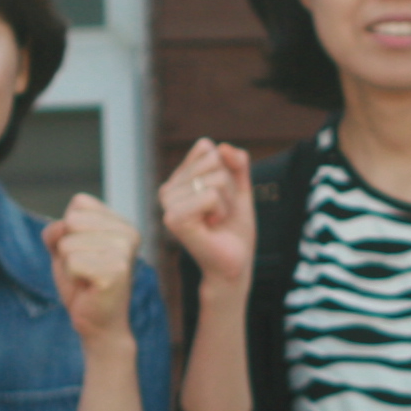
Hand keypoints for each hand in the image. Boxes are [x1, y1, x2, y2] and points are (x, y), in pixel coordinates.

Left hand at [47, 194, 138, 343]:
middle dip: (66, 248)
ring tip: (86, 279)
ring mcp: (123, 251)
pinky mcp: (115, 271)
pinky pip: (71, 262)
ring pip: (68, 244)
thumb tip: (63, 228)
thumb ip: (57, 230)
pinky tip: (88, 287)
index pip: (79, 203)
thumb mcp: (63, 249)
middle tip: (84, 269)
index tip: (84, 252)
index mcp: (121, 223)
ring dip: (68, 266)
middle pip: (71, 221)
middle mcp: (128, 233)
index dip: (68, 229)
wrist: (98, 323)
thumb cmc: (82, 285)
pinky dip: (72, 277)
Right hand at [157, 138, 257, 293]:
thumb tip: (222, 147)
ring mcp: (168, 203)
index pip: (206, 147)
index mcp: (179, 179)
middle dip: (229, 187)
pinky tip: (212, 226)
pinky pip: (210, 195)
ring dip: (227, 201)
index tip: (222, 196)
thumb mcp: (241, 188)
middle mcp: (168, 188)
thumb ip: (237, 163)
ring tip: (216, 220)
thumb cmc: (234, 228)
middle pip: (213, 160)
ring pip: (216, 178)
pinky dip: (222, 211)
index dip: (226, 170)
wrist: (235, 263)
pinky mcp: (173, 218)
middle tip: (221, 211)